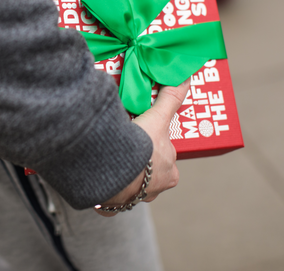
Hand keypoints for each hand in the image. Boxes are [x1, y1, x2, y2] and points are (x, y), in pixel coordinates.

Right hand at [95, 78, 189, 216]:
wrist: (111, 170)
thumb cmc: (139, 148)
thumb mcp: (157, 118)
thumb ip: (170, 99)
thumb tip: (186, 77)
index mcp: (170, 174)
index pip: (164, 157)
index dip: (153, 146)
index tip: (141, 137)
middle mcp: (155, 190)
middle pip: (148, 172)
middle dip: (138, 160)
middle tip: (123, 143)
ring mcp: (134, 200)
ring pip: (130, 186)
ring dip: (121, 174)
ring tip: (109, 157)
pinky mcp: (113, 206)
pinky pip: (110, 199)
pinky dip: (104, 190)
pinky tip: (97, 177)